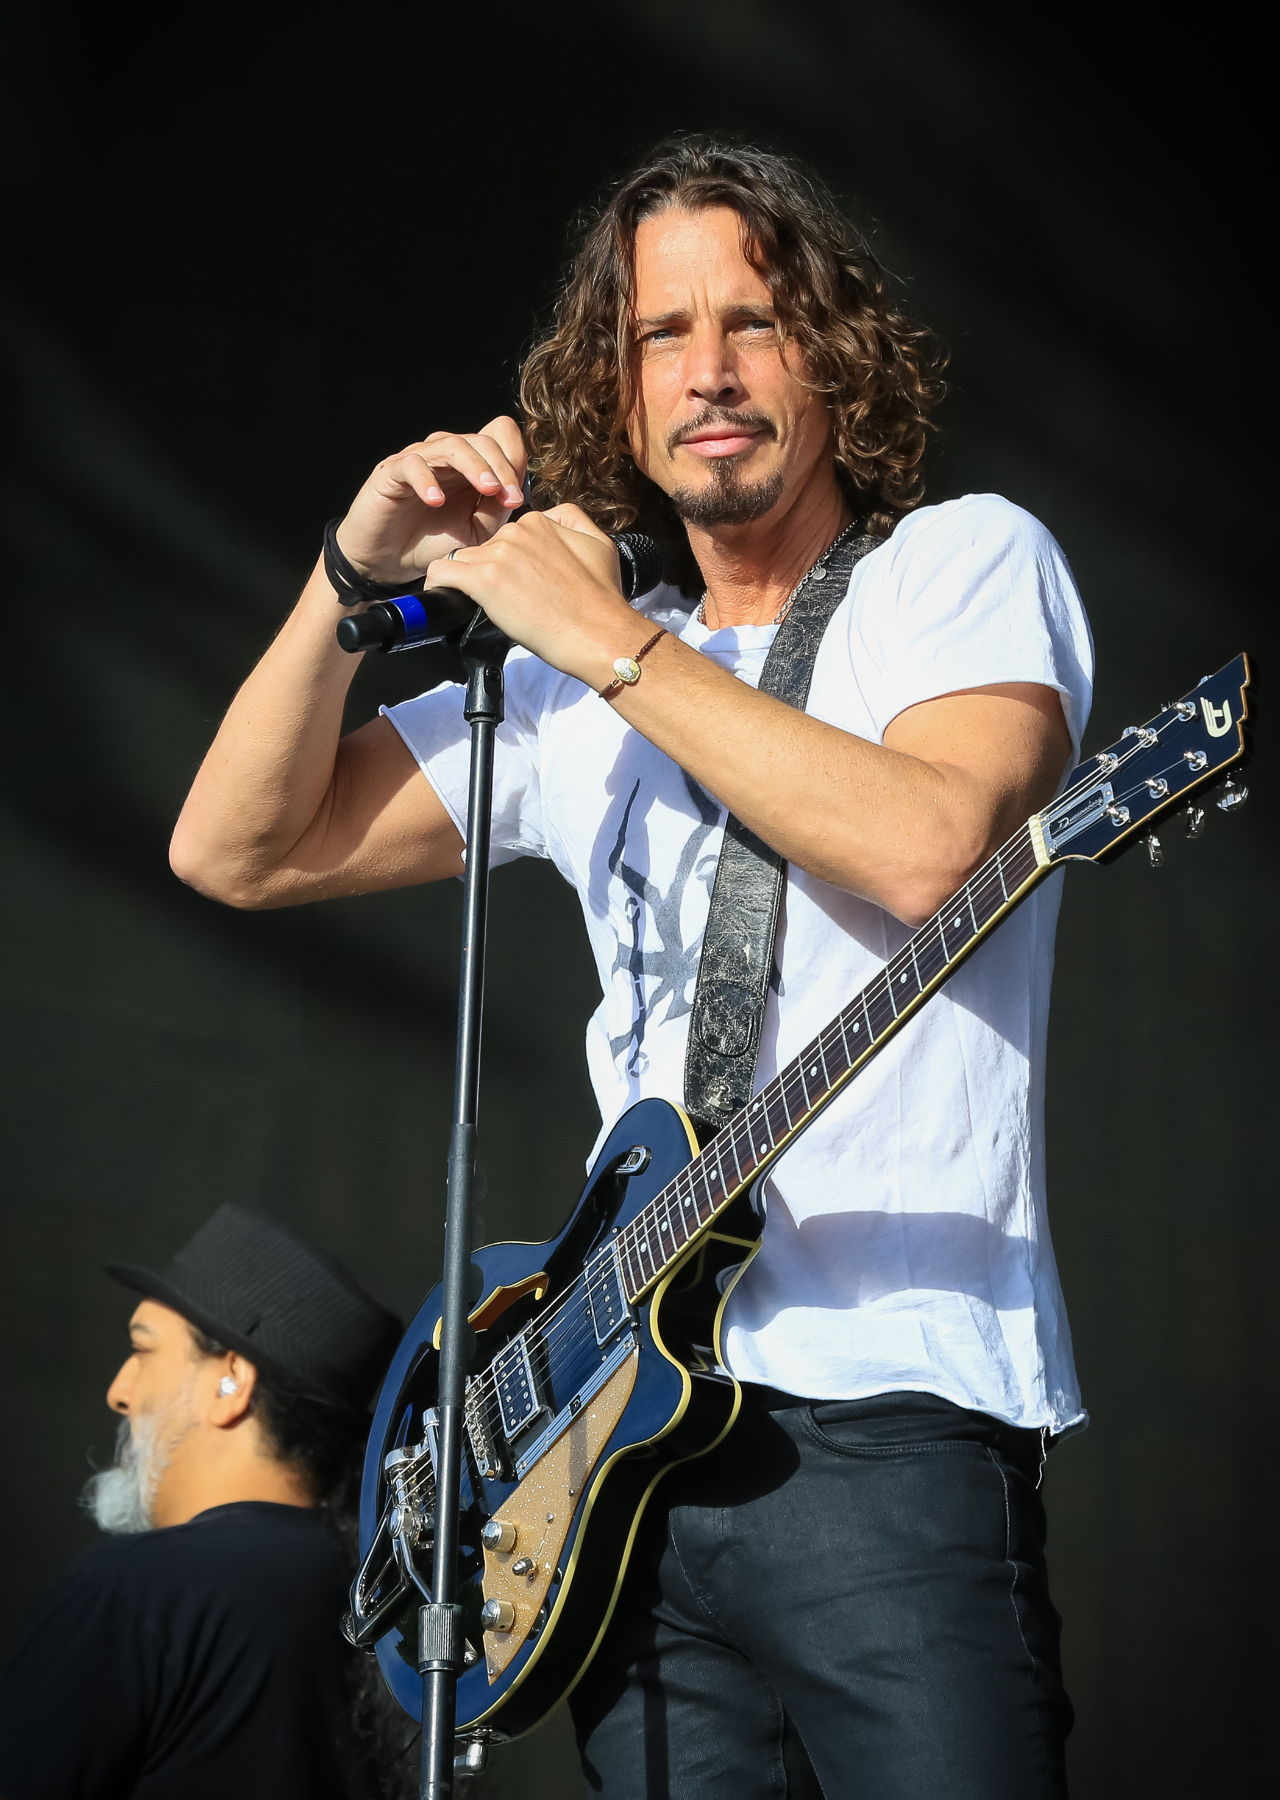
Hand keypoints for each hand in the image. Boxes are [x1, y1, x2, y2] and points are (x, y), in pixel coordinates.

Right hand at [333, 416, 527, 585]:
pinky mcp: (391, 471)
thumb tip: (515, 492)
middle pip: (481, 440)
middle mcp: (446, 457)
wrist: (389, 561)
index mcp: (471, 467)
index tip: (518, 498)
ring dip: (474, 466)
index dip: (513, 462)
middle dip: (501, 466)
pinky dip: (427, 480)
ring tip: (488, 489)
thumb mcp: (475, 532)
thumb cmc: (432, 542)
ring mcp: (419, 460)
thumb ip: (495, 510)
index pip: (499, 440)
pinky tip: (436, 500)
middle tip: (509, 497)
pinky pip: (411, 464)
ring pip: (451, 445)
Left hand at [426, 505, 642, 682]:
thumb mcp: (600, 544)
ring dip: (467, 581)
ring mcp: (498, 554)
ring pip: (461, 560)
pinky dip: (438, 584)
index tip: (517, 585)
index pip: (506, 537)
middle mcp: (516, 531)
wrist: (598, 633)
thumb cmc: (601, 599)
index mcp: (539, 522)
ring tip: (478, 604)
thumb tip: (553, 518)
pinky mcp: (483, 580)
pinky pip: (441, 573)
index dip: (508, 563)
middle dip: (488, 572)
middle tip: (506, 601)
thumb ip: (574, 520)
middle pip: (483, 548)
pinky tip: (443, 596)